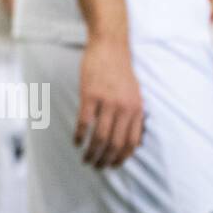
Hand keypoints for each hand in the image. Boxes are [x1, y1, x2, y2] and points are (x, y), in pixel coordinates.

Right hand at [76, 34, 142, 168]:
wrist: (110, 46)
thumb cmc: (121, 70)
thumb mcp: (136, 94)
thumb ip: (135, 116)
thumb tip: (135, 141)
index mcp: (137, 110)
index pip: (131, 143)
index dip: (121, 158)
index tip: (113, 166)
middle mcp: (124, 108)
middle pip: (114, 144)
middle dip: (105, 160)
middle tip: (96, 166)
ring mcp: (107, 102)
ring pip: (99, 137)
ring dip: (92, 152)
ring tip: (85, 159)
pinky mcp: (90, 95)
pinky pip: (84, 122)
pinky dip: (79, 135)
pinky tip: (76, 141)